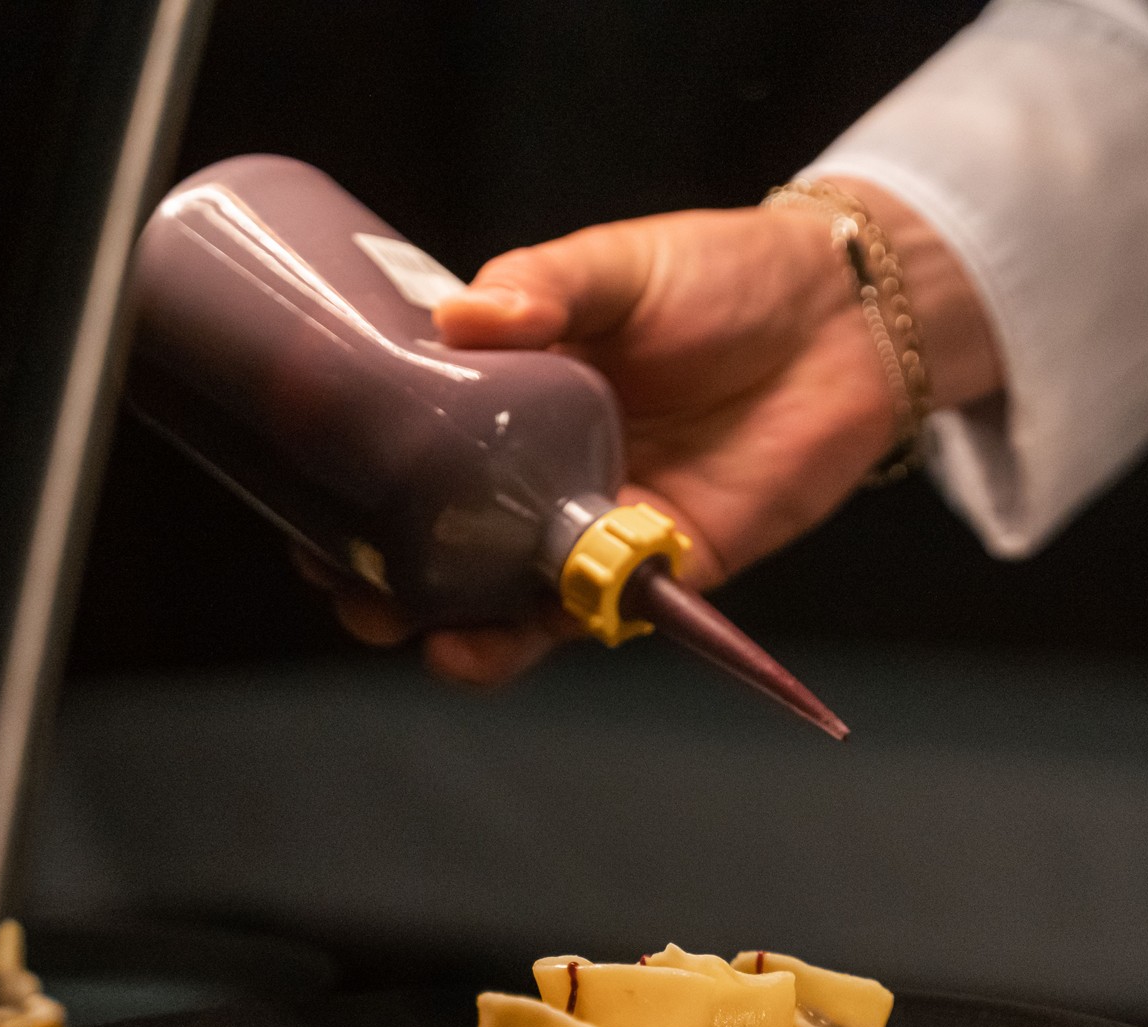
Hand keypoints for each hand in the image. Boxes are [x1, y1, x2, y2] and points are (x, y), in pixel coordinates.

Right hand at [313, 178, 1001, 684]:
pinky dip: (548, 634)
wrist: (846, 316)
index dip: (353, 494)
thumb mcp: (618, 265)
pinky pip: (601, 616)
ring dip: (457, 629)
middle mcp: (545, 476)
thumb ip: (546, 287)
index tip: (301, 511)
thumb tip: (456, 317)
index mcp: (514, 404)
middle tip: (346, 585)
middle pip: (448, 549)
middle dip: (387, 582)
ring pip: (512, 602)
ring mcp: (603, 525)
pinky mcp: (668, 566)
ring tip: (416, 634)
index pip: (412, 461)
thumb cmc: (726, 276)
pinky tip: (501, 639)